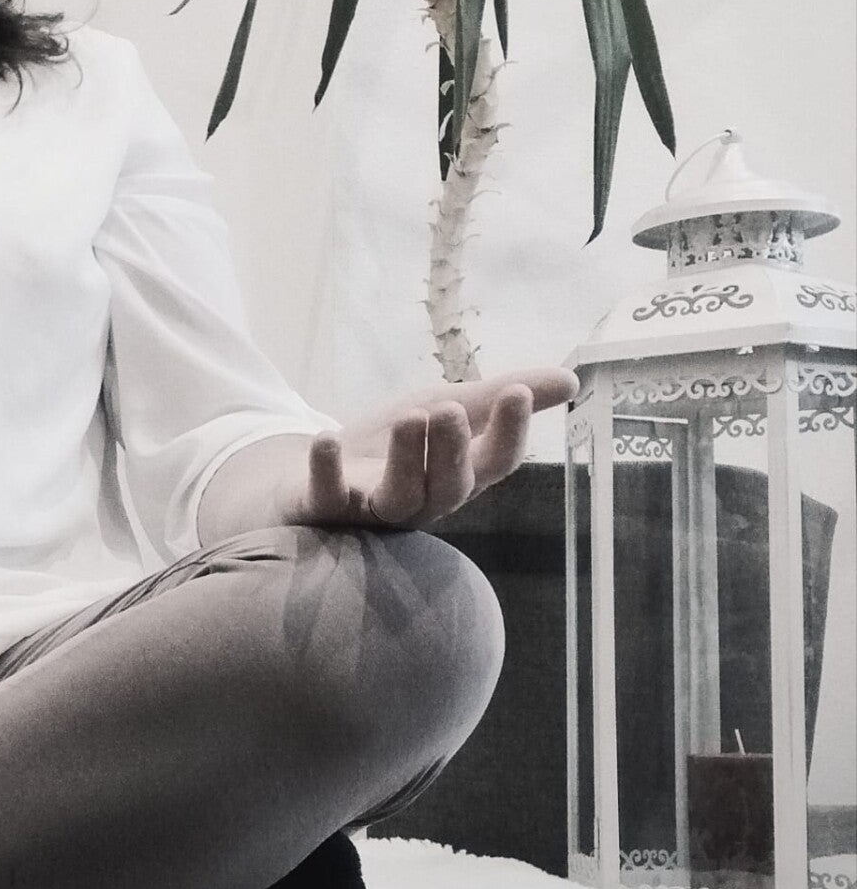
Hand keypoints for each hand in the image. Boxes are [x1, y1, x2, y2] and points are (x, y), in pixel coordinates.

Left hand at [282, 365, 578, 529]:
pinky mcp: (325, 507)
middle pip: (447, 486)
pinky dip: (328, 471)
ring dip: (405, 459)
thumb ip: (498, 399)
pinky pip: (328, 497)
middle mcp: (422, 500)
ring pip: (398, 496)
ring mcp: (373, 508)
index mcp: (458, 475)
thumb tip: (572, 379)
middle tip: (450, 411)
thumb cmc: (395, 445)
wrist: (317, 467)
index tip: (517, 392)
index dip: (509, 433)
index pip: (494, 463)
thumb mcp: (446, 408)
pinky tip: (328, 440)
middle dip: (452, 451)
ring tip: (409, 418)